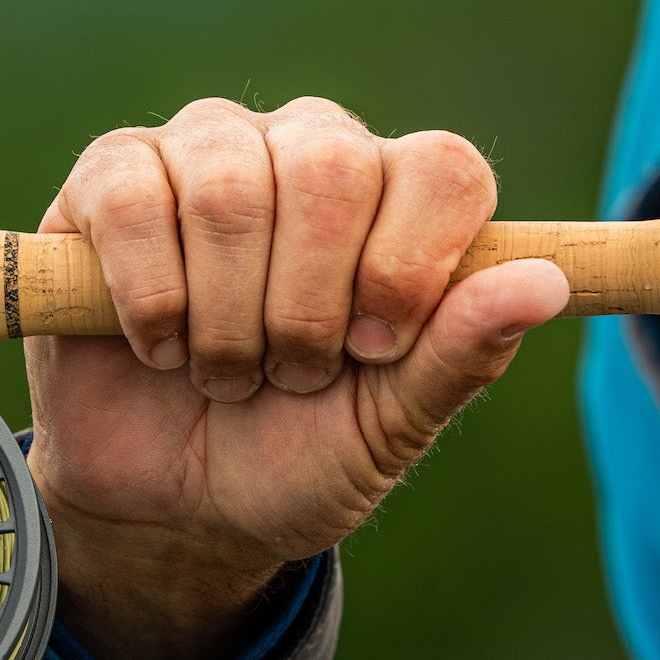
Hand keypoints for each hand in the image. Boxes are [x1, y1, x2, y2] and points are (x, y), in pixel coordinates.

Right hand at [24, 96, 567, 659]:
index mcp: (397, 200)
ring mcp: (206, 150)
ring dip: (226, 316)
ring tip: (223, 372)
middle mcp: (308, 150)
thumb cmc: (297, 456)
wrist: (173, 509)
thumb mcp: (390, 428)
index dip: (409, 267)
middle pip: (332, 169)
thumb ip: (464, 354)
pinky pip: (133, 195)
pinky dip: (151, 296)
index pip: (441, 169)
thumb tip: (549, 282)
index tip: (376, 352)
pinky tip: (157, 344)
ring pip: (229, 186)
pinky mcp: (111, 175)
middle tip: (290, 374)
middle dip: (307, 307)